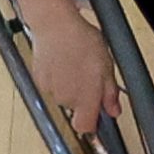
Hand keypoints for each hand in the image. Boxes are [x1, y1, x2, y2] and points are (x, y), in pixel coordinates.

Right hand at [31, 8, 120, 134]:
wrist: (55, 27)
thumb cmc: (82, 42)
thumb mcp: (107, 66)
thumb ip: (110, 93)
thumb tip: (114, 111)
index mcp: (84, 98)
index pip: (85, 127)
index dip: (93, 125)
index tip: (99, 117)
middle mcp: (65, 99)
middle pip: (77, 108)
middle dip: (85, 96)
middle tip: (92, 74)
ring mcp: (50, 90)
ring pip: (65, 96)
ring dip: (72, 85)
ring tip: (78, 63)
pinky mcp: (39, 80)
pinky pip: (53, 86)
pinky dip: (59, 77)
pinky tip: (65, 61)